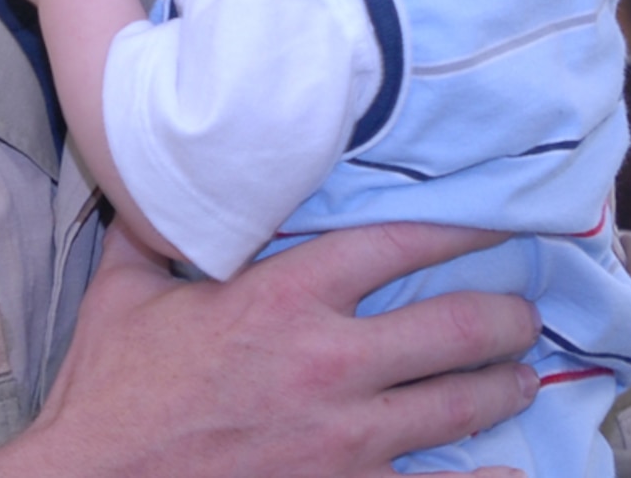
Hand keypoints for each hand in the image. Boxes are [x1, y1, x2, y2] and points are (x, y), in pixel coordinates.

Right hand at [0, 222, 540, 477]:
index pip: (395, 244)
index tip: (493, 224)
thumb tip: (159, 182)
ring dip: (502, 386)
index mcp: (281, 299)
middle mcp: (327, 364)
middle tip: (521, 312)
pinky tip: (511, 468)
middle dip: (502, 316)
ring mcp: (344, 440)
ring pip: (459, 405)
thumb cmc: (108, 392)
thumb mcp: (122, 292)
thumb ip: (154, 232)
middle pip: (452, 328)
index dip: (457, 230)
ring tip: (522, 376)